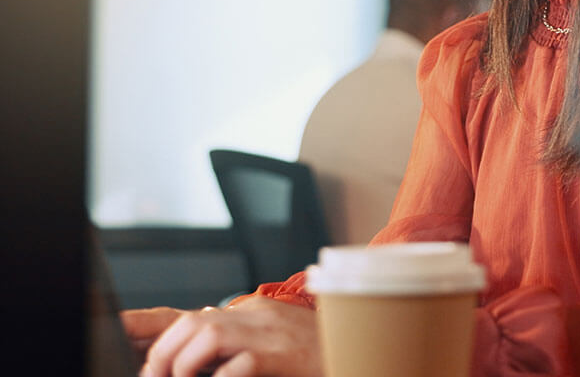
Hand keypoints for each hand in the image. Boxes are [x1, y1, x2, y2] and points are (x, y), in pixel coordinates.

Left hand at [121, 298, 322, 376]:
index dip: (149, 332)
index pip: (186, 317)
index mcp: (249, 313)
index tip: (125, 346)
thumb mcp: (269, 343)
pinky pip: (239, 364)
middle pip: (190, 322)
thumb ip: (233, 346)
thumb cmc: (313, 355)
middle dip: (161, 353)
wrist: (356, 351)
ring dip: (183, 365)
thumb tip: (187, 361)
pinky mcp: (282, 354)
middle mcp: (256, 315)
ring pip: (207, 335)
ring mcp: (270, 332)